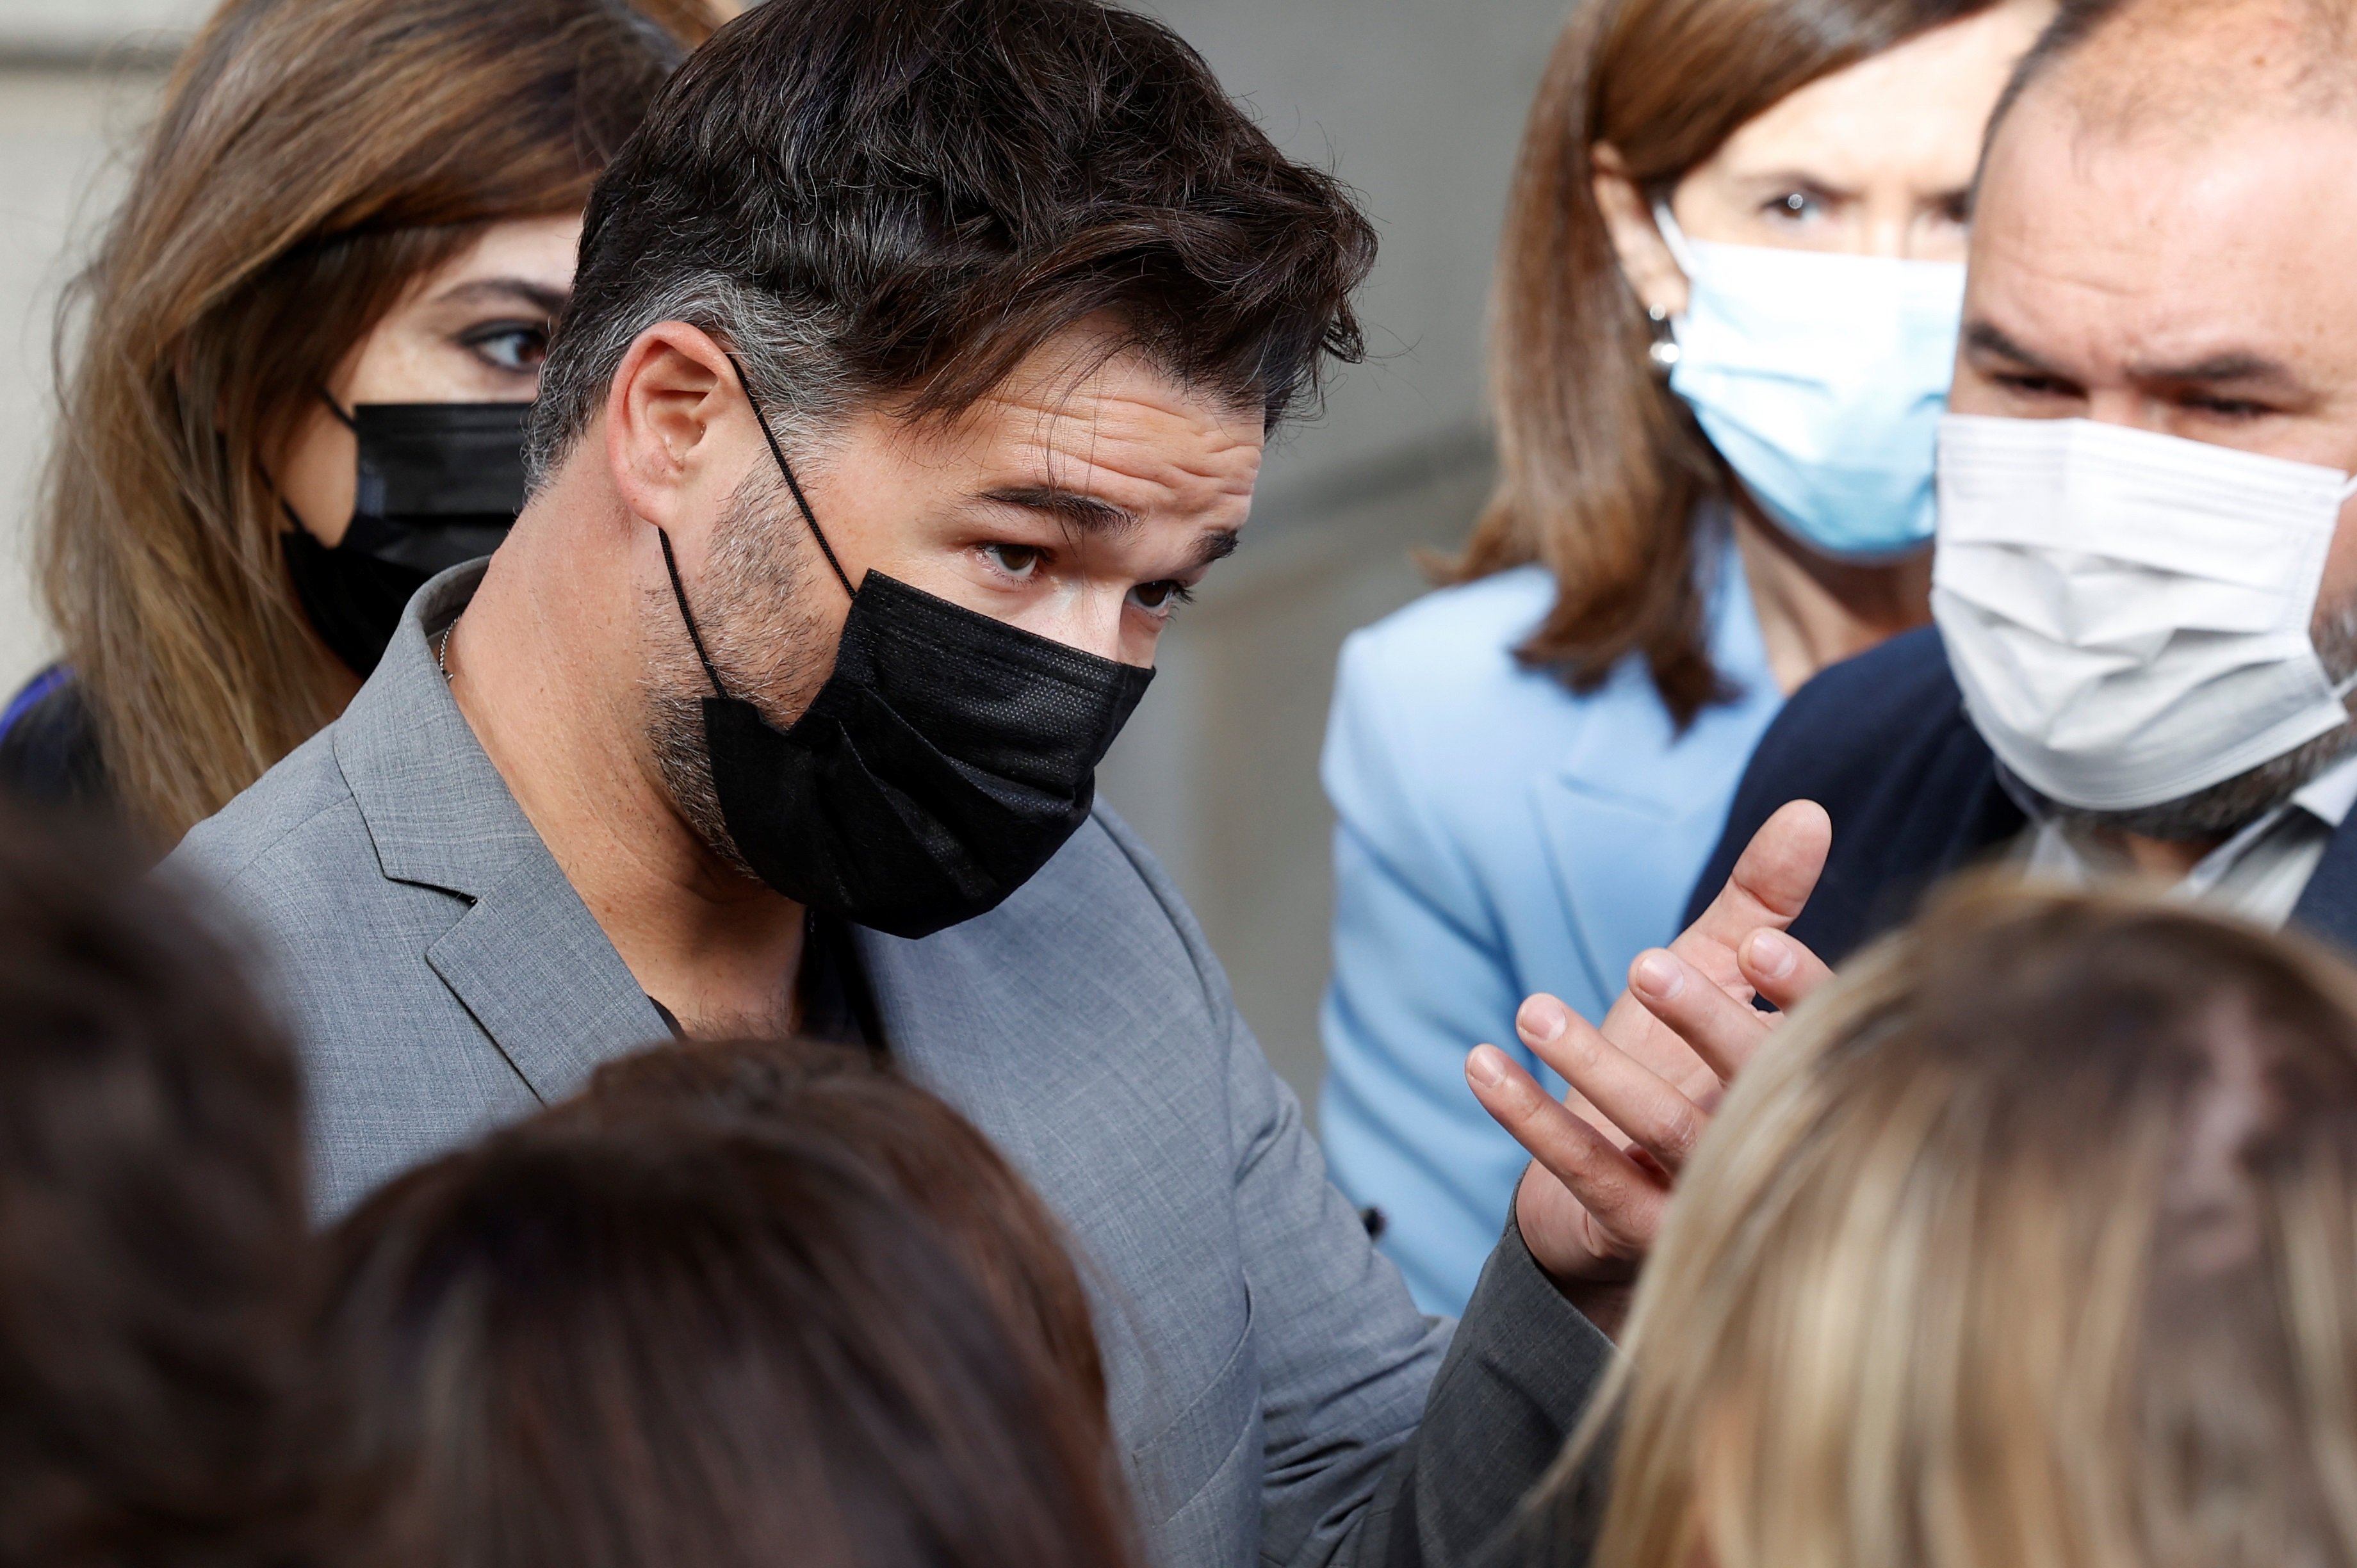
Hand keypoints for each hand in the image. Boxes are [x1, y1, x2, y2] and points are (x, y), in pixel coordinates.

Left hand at [1466, 801, 1834, 1296]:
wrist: (1614, 1185)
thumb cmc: (1678, 1062)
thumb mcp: (1715, 972)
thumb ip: (1759, 900)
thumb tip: (1807, 811)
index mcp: (1799, 1071)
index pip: (1817, 1032)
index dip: (1796, 994)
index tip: (1759, 949)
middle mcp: (1764, 1136)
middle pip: (1749, 1083)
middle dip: (1702, 1023)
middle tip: (1645, 966)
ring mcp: (1702, 1190)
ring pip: (1660, 1129)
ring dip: (1595, 1068)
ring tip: (1533, 1010)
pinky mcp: (1635, 1226)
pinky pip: (1581, 1170)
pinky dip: (1528, 1119)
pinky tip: (1480, 1064)